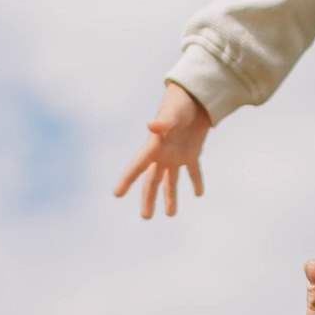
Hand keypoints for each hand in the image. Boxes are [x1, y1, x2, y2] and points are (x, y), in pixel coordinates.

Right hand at [112, 82, 212, 219]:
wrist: (195, 96)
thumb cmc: (180, 103)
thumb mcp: (172, 113)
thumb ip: (163, 122)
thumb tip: (151, 126)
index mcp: (154, 146)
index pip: (137, 166)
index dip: (126, 180)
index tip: (116, 194)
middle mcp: (162, 154)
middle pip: (153, 181)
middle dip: (149, 199)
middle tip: (146, 217)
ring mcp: (176, 155)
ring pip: (170, 180)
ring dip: (170, 196)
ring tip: (171, 214)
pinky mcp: (191, 152)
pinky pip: (193, 171)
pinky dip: (196, 181)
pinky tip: (198, 193)